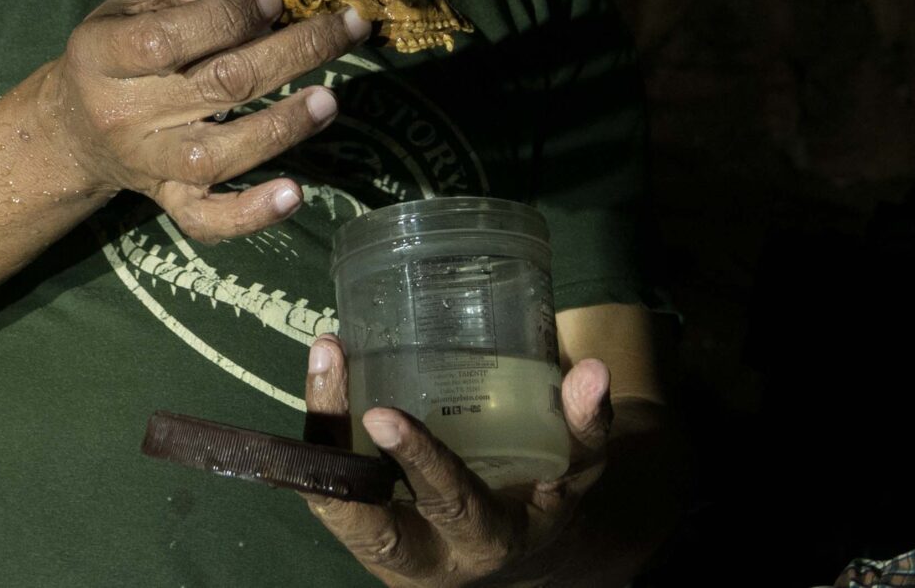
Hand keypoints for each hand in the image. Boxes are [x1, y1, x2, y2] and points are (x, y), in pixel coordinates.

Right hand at [34, 0, 367, 243]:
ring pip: (219, 155)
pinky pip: (207, 219)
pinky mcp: (170, 200)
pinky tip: (294, 194)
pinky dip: (251, 214)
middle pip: (217, 87)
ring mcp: (149, 163)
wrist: (76, 125)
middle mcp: (125, 112)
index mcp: (105, 51)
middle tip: (345, 28)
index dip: (229, 17)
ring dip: (282, 127)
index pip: (169, 38)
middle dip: (291, 53)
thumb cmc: (123, 40)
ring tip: (331, 100)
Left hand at [303, 335, 612, 586]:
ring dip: (320, 433)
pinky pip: (329, 487)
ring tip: (325, 356)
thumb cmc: (543, 497)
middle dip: (338, 452)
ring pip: (335, 503)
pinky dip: (320, 437)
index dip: (418, 462)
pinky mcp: (360, 529)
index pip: (450, 506)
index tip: (382, 411)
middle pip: (367, 522)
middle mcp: (427, 558)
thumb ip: (585, 426)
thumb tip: (594, 372)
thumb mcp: (576, 470)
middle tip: (330, 369)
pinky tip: (325, 373)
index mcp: (486, 542)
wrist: (514, 553)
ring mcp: (385, 551)